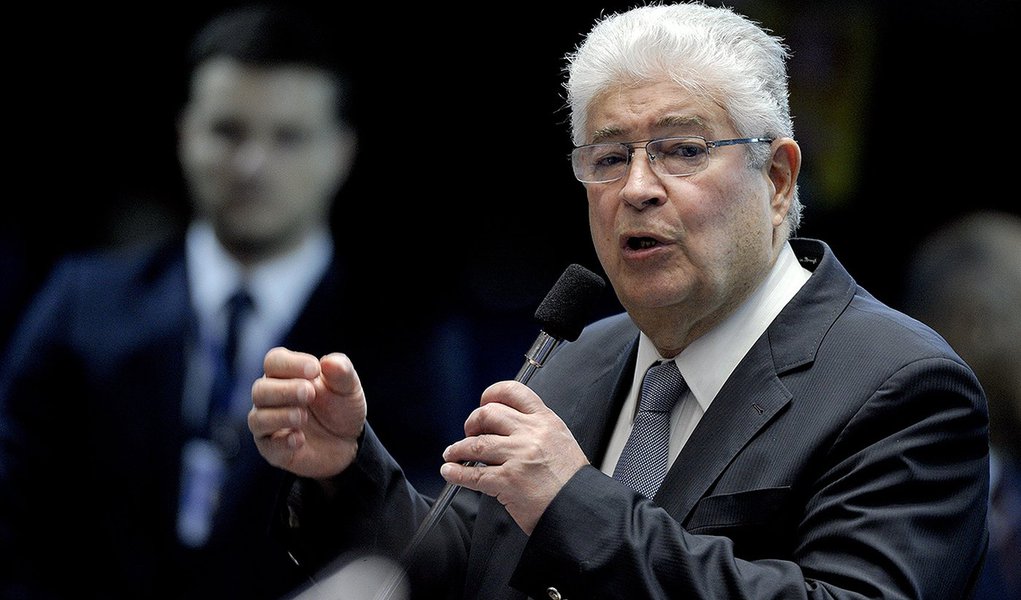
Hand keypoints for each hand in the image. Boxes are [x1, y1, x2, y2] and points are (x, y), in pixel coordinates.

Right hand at [248, 347, 365, 479]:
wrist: (349, 442)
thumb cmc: (341, 407)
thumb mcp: (348, 387)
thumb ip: (342, 372)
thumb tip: (329, 362)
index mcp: (285, 375)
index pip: (274, 361)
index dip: (291, 364)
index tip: (315, 370)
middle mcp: (271, 398)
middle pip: (260, 389)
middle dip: (284, 390)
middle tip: (309, 393)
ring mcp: (269, 425)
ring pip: (258, 418)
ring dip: (280, 416)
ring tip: (303, 416)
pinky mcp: (273, 450)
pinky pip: (267, 446)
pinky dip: (282, 442)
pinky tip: (299, 439)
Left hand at [440, 381, 588, 534]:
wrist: (581, 509)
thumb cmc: (572, 482)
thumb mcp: (561, 441)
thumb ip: (536, 430)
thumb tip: (507, 428)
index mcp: (546, 421)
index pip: (514, 392)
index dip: (492, 394)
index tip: (484, 402)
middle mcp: (531, 434)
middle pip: (489, 414)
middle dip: (472, 422)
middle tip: (470, 432)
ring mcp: (518, 457)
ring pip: (476, 443)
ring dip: (458, 449)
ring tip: (452, 454)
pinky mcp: (508, 481)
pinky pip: (473, 474)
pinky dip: (456, 473)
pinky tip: (451, 472)